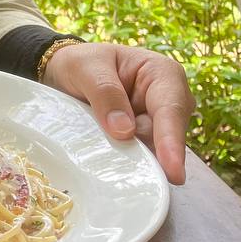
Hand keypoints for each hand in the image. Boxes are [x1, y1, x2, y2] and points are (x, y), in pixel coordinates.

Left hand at [41, 42, 194, 184]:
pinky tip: (113, 166)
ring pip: (153, 152)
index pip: (170, 110)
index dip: (171, 142)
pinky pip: (140, 158)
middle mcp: (170, 101)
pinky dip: (127, 163)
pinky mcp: (144, 140)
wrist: (68, 71)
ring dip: (135, 161)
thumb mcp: (85, 68)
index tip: (173, 171)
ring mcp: (158, 123)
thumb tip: (125, 131)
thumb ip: (105, 93)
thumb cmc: (83, 63)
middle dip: (150, 157)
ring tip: (112, 165)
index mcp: (163, 74)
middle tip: (132, 178)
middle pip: (166, 137)